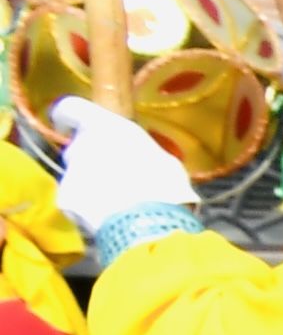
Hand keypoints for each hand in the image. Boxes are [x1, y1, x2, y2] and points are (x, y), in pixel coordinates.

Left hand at [50, 99, 193, 246]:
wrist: (147, 225)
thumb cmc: (165, 186)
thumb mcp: (165, 161)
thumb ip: (141, 153)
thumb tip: (142, 158)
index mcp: (106, 127)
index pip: (72, 108)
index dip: (71, 118)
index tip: (74, 126)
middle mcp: (80, 145)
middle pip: (78, 147)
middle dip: (92, 159)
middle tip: (117, 175)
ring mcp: (70, 174)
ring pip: (78, 176)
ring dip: (93, 185)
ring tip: (119, 204)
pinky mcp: (65, 201)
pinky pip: (76, 202)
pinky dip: (89, 209)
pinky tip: (111, 220)